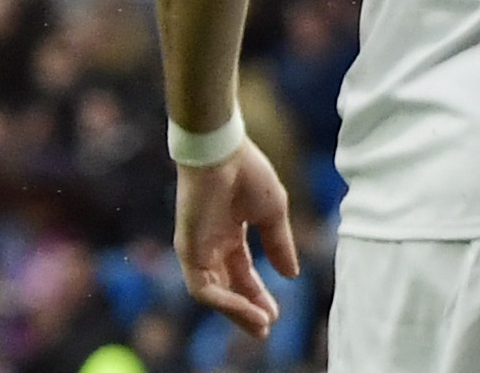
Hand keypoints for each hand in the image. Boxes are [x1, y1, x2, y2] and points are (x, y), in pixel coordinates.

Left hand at [174, 139, 297, 340]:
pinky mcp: (187, 251)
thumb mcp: (273, 213)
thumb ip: (279, 244)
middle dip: (247, 310)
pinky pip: (203, 288)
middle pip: (228, 288)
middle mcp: (211, 245)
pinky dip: (226, 301)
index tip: (277, 312)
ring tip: (261, 325)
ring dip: (237, 312)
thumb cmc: (248, 173)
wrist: (222, 152)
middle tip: (266, 328)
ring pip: (215, 294)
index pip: (243, 273)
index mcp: (229, 234)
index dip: (259, 293)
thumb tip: (292, 275)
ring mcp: (197, 250)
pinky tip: (247, 309)